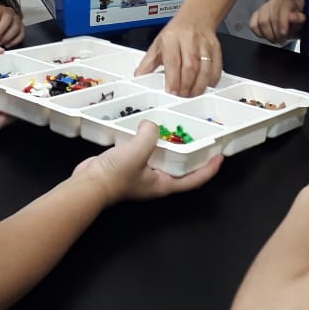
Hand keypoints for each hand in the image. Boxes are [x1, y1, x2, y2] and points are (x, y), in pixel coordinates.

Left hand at [0, 4, 23, 46]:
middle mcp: (8, 11)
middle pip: (8, 17)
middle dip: (2, 29)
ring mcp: (16, 19)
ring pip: (16, 26)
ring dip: (8, 36)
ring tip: (0, 43)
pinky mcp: (22, 27)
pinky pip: (21, 34)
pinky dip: (15, 41)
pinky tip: (7, 45)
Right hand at [72, 120, 221, 204]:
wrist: (88, 183)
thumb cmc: (116, 174)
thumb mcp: (138, 150)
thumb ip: (150, 134)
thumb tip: (151, 125)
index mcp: (164, 184)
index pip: (194, 180)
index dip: (209, 169)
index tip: (219, 156)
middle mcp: (156, 181)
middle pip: (181, 168)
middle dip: (192, 154)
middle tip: (199, 137)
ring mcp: (143, 174)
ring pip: (163, 158)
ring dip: (170, 146)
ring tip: (175, 128)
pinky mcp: (129, 166)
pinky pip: (146, 152)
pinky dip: (151, 141)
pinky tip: (148, 129)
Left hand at [135, 15, 221, 96]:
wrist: (196, 17)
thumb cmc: (177, 32)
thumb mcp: (158, 44)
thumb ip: (148, 63)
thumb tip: (139, 78)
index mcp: (172, 38)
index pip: (173, 61)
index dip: (173, 79)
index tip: (171, 91)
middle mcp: (189, 39)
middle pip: (190, 67)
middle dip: (186, 86)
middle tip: (181, 96)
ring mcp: (204, 44)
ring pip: (205, 69)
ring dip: (198, 86)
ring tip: (191, 94)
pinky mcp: (216, 48)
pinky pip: (216, 68)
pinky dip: (211, 81)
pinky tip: (204, 87)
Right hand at [249, 0, 305, 43]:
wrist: (289, 22)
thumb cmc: (295, 22)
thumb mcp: (301, 21)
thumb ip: (298, 18)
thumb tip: (291, 17)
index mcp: (286, 1)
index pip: (281, 11)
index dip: (282, 24)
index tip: (284, 35)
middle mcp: (273, 2)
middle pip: (270, 19)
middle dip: (274, 33)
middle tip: (281, 41)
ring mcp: (263, 7)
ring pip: (260, 22)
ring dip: (267, 35)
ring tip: (275, 40)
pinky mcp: (256, 14)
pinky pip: (253, 25)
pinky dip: (259, 33)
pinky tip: (266, 36)